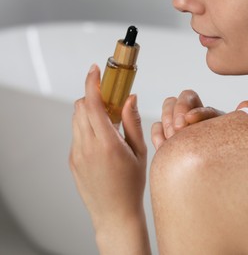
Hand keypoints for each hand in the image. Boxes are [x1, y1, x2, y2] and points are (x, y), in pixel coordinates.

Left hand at [69, 64, 146, 229]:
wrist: (114, 213)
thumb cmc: (131, 185)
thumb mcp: (139, 152)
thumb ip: (132, 122)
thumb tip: (130, 98)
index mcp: (107, 143)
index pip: (93, 103)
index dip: (92, 82)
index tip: (95, 70)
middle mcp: (87, 146)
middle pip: (81, 107)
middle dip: (93, 96)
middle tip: (110, 98)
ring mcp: (77, 154)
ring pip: (76, 119)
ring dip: (89, 111)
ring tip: (108, 121)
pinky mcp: (73, 160)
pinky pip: (76, 134)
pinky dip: (87, 127)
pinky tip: (103, 139)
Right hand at [151, 89, 247, 149]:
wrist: (215, 177)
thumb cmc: (227, 153)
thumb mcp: (233, 136)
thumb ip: (238, 119)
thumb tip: (246, 102)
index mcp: (207, 113)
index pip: (192, 100)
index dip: (188, 108)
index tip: (188, 120)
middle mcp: (191, 114)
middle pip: (177, 99)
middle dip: (175, 112)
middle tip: (178, 131)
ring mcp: (176, 125)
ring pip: (166, 108)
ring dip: (166, 121)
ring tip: (173, 139)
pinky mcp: (165, 138)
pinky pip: (156, 128)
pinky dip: (158, 135)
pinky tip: (164, 146)